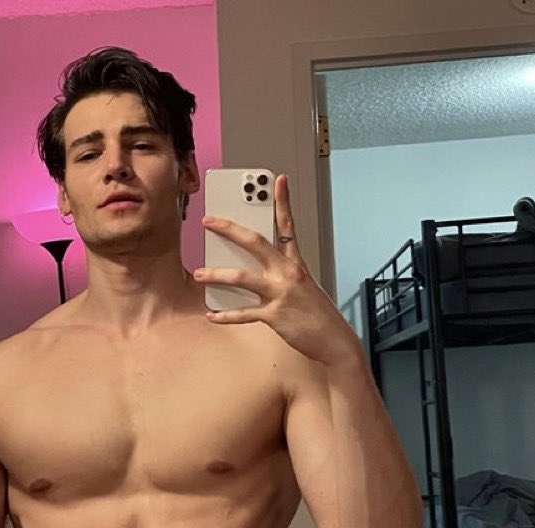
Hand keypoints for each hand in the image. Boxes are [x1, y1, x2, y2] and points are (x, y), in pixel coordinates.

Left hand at [193, 173, 362, 365]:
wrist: (334, 340)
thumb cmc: (318, 315)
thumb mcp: (304, 288)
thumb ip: (282, 277)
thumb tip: (256, 273)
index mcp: (296, 264)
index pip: (288, 226)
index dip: (283, 202)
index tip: (278, 180)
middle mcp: (288, 273)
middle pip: (255, 243)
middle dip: (229, 230)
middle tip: (209, 221)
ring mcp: (280, 293)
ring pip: (242, 277)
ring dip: (217, 275)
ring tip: (200, 274)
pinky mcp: (274, 315)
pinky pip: (243, 313)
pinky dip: (225, 316)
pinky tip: (212, 315)